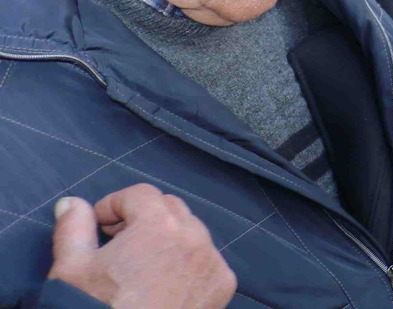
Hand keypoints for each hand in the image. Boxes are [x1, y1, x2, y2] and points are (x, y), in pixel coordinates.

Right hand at [48, 185, 235, 308]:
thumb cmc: (96, 308)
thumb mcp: (72, 269)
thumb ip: (73, 228)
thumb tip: (71, 204)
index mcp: (158, 225)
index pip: (140, 194)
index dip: (115, 204)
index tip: (99, 223)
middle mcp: (193, 236)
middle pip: (170, 209)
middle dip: (142, 217)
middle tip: (117, 239)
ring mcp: (212, 261)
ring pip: (192, 231)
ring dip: (168, 237)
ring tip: (140, 263)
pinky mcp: (222, 284)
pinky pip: (206, 258)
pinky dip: (188, 261)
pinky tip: (164, 281)